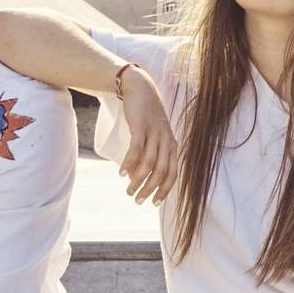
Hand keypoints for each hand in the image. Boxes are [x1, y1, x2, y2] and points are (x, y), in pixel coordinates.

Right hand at [116, 67, 177, 205]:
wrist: (140, 88)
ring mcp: (154, 133)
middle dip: (149, 189)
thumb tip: (134, 177)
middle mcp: (166, 140)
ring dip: (138, 180)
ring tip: (127, 190)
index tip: (154, 203)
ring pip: (149, 163)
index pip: (173, 173)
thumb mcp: (151, 137)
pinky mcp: (141, 126)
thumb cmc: (144, 117)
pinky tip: (120, 173)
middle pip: (161, 171)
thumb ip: (146, 157)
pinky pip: (136, 149)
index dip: (164, 190)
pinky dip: (129, 163)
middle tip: (137, 200)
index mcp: (172, 145)